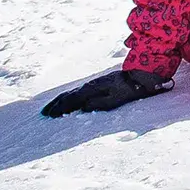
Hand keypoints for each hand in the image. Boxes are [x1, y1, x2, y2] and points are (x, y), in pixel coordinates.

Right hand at [42, 68, 170, 117]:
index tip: (51, 115)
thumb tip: (81, 107)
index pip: (72, 99)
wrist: (144, 74)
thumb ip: (99, 103)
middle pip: (69, 95)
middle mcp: (91, 85)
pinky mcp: (99, 85)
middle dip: (56, 104)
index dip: (61, 107)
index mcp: (94, 88)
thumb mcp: (117, 98)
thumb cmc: (132, 88)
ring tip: (52, 108)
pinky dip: (70, 97)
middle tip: (45, 113)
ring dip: (61, 100)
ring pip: (73, 92)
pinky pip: (80, 91)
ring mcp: (95, 84)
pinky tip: (69, 101)